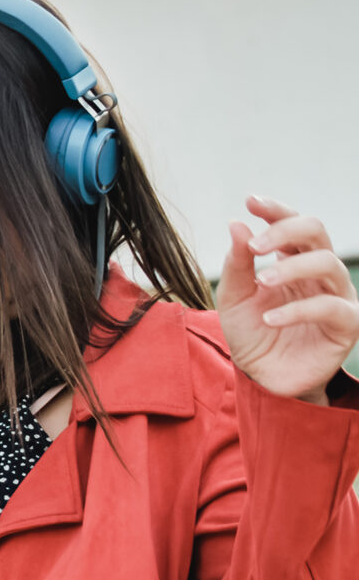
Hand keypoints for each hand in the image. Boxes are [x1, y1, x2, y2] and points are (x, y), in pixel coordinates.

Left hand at [218, 196, 358, 404]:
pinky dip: (300, 309)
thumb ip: (236, 263)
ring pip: (329, 264)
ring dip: (293, 268)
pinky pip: (332, 308)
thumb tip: (237, 223)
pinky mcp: (346, 326)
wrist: (260, 377)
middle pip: (317, 232)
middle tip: (255, 246)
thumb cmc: (251, 333)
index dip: (275, 210)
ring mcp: (336, 297)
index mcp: (292, 259)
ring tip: (263, 282)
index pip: (292, 224)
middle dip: (286, 231)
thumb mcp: (233, 297)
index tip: (250, 202)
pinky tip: (271, 318)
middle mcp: (319, 273)